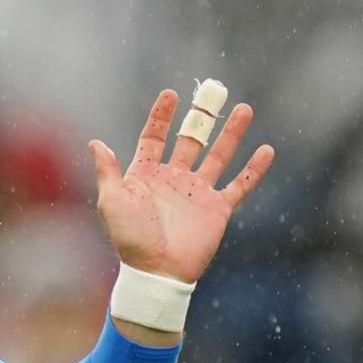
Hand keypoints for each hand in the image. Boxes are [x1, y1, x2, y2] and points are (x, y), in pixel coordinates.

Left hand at [89, 88, 274, 283]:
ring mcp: (197, 192)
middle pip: (191, 139)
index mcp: (147, 175)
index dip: (161, 116)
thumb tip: (95, 143)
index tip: (170, 94)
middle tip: (214, 90)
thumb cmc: (131, 239)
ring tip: (244, 109)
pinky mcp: (217, 209)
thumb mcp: (113, 201)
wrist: (157, 272)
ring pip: (218, 155)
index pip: (154, 137)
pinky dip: (253, 169)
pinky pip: (239, 185)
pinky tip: (267, 150)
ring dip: (231, 133)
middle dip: (202, 116)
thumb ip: (107, 171)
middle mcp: (174, 179)